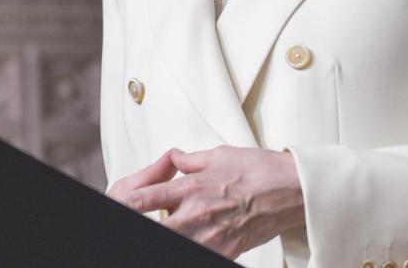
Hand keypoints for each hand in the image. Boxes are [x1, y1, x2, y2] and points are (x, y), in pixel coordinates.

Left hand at [118, 146, 305, 258]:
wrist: (292, 190)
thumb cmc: (259, 170)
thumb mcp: (218, 155)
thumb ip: (190, 160)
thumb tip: (174, 159)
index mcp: (191, 188)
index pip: (144, 200)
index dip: (126, 206)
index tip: (116, 207)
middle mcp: (196, 214)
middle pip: (155, 229)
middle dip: (144, 226)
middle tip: (142, 223)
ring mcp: (211, 236)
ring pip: (176, 243)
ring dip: (169, 235)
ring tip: (171, 227)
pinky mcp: (227, 250)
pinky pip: (200, 253)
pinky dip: (192, 246)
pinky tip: (192, 238)